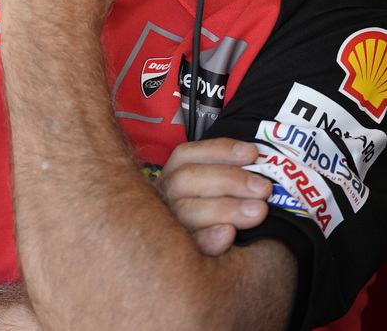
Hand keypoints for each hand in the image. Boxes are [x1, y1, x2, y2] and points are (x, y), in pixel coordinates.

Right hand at [157, 139, 271, 256]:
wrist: (205, 277)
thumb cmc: (218, 216)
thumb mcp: (216, 192)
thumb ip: (229, 178)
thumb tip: (257, 162)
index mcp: (171, 178)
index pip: (186, 155)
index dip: (219, 150)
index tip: (252, 153)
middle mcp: (164, 199)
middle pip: (186, 179)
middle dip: (229, 179)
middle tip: (263, 188)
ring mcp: (167, 227)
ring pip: (186, 210)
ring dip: (226, 208)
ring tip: (259, 211)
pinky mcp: (177, 258)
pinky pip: (190, 246)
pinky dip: (209, 238)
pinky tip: (229, 234)